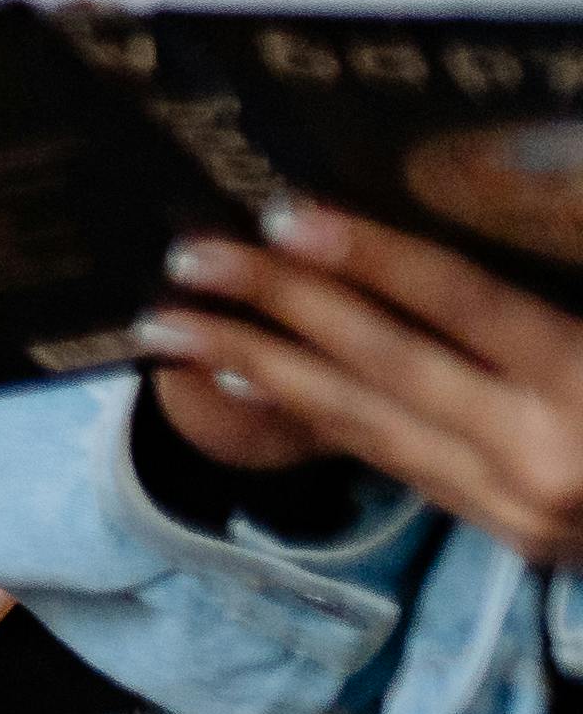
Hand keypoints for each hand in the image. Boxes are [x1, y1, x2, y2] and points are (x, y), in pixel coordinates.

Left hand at [145, 203, 582, 563]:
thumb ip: (556, 280)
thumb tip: (502, 185)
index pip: (464, 307)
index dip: (374, 256)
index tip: (287, 212)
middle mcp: (540, 453)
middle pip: (386, 363)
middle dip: (276, 306)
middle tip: (187, 256)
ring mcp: (511, 502)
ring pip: (363, 419)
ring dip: (257, 366)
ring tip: (170, 322)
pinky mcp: (494, 528)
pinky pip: (384, 458)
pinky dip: (307, 414)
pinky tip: (240, 377)